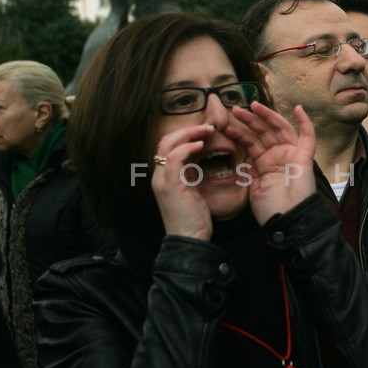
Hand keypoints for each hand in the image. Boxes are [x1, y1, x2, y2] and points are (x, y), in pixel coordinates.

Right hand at [151, 124, 216, 239]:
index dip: (186, 136)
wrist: (190, 240)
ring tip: (207, 131)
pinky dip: (187, 148)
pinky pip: (174, 158)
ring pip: (168, 145)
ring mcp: (162, 180)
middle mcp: (159, 175)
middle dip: (187, 130)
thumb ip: (191, 174)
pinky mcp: (170, 185)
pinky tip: (200, 145)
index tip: (206, 132)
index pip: (169, 147)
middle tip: (208, 127)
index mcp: (165, 176)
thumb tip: (198, 158)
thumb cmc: (194, 219)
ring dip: (189, 134)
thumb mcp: (192, 191)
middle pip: (165, 141)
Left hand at [226, 103, 316, 223]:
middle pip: (264, 132)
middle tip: (235, 109)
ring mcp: (292, 155)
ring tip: (252, 105)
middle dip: (250, 120)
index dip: (239, 133)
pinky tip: (298, 108)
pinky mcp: (305, 157)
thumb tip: (243, 157)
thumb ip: (249, 171)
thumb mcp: (252, 188)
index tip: (225, 126)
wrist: (286, 221)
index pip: (252, 142)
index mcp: (266, 164)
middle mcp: (279, 156)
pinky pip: (308, 137)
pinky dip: (305, 122)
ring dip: (267, 116)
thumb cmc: (270, 209)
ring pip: (280, 129)